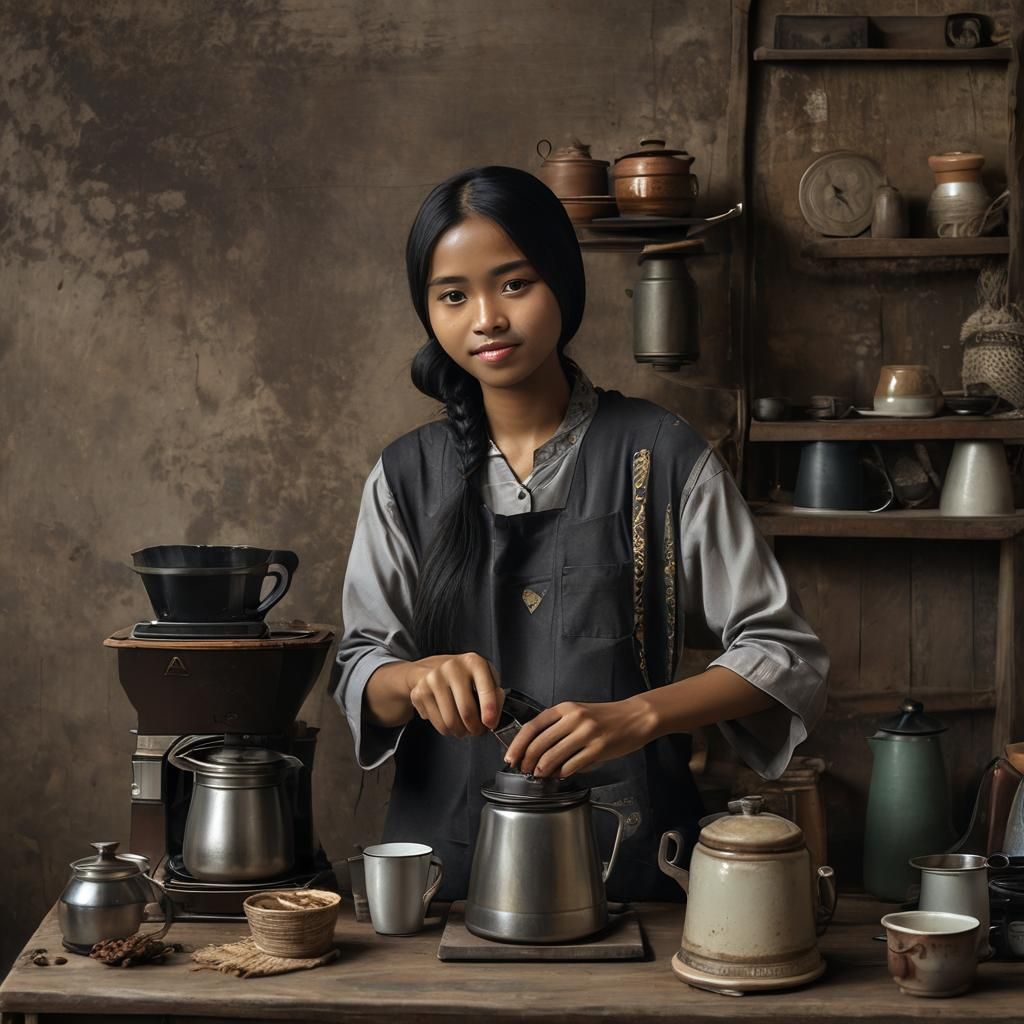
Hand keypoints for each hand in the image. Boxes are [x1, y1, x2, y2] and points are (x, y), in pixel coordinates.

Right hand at [407, 652, 504, 737]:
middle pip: (467, 711)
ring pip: (451, 722)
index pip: (485, 688)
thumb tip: (494, 716)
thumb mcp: (485, 677)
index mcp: (473, 662)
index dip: (490, 709)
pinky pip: (438, 724)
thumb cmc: (463, 676)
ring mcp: (433, 679)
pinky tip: (450, 721)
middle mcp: (452, 667)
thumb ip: (495, 695)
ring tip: (464, 727)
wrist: (430, 668)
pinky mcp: (420, 692)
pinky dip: (448, 730)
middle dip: (475, 728)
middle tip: (478, 730)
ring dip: (461, 732)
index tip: (490, 723)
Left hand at [502, 697, 654, 778]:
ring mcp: (587, 733)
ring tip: (539, 775)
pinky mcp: (598, 749)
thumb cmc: (605, 717)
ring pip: (553, 756)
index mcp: (565, 708)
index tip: (510, 757)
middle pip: (539, 744)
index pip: (532, 726)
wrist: (635, 717)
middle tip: (524, 770)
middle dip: (527, 761)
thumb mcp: (578, 713)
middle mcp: (574, 719)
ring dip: (542, 770)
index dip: (518, 744)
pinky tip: (560, 775)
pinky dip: (562, 773)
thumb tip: (535, 748)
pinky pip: (572, 765)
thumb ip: (557, 726)